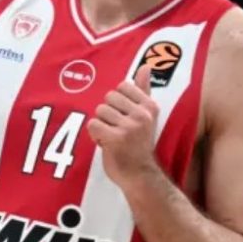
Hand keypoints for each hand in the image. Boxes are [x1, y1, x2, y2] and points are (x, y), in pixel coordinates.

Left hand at [87, 65, 160, 188]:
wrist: (140, 175)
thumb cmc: (139, 144)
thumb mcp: (145, 115)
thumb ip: (143, 90)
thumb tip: (146, 66)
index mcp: (149, 106)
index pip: (121, 87)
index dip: (117, 103)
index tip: (125, 118)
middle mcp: (142, 115)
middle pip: (108, 98)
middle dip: (107, 114)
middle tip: (117, 130)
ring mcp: (129, 127)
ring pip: (99, 112)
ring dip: (101, 126)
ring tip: (112, 138)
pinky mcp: (116, 139)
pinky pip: (93, 125)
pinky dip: (95, 135)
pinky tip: (105, 143)